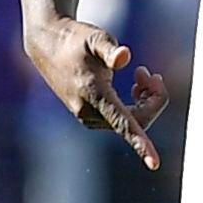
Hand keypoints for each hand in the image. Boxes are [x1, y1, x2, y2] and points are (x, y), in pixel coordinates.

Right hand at [25, 14, 166, 169]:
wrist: (48, 45)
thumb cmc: (75, 39)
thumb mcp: (95, 38)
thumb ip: (110, 49)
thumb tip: (124, 57)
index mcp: (93, 94)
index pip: (123, 124)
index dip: (141, 144)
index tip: (154, 164)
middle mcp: (88, 111)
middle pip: (136, 120)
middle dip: (153, 100)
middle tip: (152, 74)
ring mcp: (87, 116)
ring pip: (130, 121)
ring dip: (145, 100)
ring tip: (142, 73)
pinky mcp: (88, 115)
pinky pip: (122, 119)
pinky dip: (135, 104)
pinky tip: (135, 86)